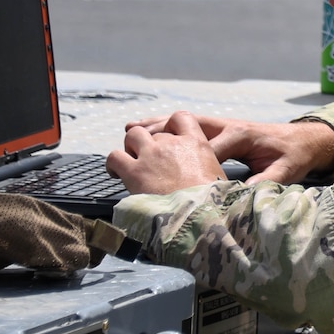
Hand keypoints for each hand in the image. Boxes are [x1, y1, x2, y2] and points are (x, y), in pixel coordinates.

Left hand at [108, 112, 227, 195]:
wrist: (198, 216)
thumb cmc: (212, 204)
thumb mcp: (219, 180)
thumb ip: (209, 172)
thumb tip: (220, 185)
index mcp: (197, 143)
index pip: (181, 118)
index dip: (172, 125)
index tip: (169, 138)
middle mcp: (173, 143)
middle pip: (155, 130)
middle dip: (149, 141)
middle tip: (147, 159)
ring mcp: (152, 154)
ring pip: (132, 136)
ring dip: (130, 147)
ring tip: (129, 163)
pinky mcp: (133, 171)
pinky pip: (114, 157)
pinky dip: (113, 163)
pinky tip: (115, 173)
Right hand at [121, 112, 333, 184]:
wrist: (306, 140)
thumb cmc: (294, 156)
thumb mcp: (285, 171)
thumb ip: (263, 183)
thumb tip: (239, 198)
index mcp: (241, 135)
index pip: (208, 150)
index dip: (187, 163)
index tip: (166, 177)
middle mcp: (228, 126)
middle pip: (188, 126)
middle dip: (162, 132)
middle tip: (134, 138)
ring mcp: (223, 125)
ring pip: (184, 122)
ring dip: (158, 125)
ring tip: (130, 128)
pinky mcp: (220, 129)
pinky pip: (189, 125)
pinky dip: (167, 126)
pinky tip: (146, 128)